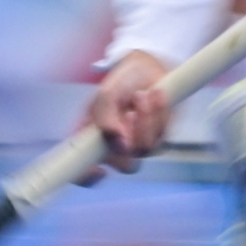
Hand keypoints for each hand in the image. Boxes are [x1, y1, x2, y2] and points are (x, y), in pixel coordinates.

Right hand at [88, 50, 171, 172]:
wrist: (147, 68)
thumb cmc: (121, 82)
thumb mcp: (106, 93)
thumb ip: (105, 117)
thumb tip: (119, 143)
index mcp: (91, 138)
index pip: (82, 171)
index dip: (87, 177)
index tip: (100, 170)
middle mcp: (113, 147)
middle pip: (125, 165)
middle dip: (132, 137)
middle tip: (131, 112)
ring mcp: (138, 145)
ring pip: (146, 149)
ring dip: (147, 120)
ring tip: (143, 95)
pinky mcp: (159, 138)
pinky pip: (164, 136)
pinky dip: (161, 114)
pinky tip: (156, 96)